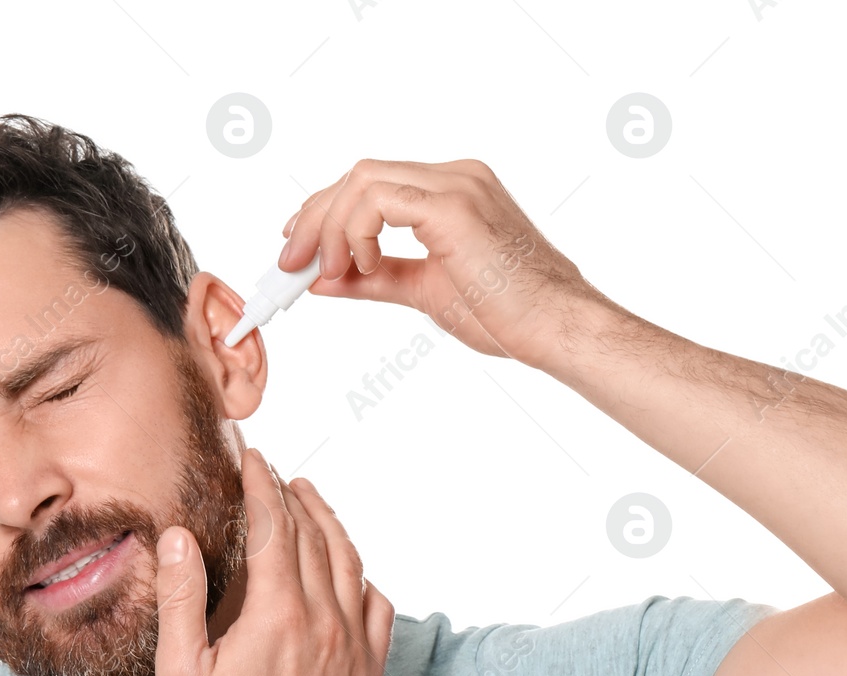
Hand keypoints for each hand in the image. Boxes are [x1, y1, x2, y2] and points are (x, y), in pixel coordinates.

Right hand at [154, 448, 393, 675]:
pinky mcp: (369, 675)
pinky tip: (349, 573)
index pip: (274, 527)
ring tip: (311, 503)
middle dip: (293, 498)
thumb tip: (179, 537)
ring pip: (351, 566)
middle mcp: (326, 625)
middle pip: (314, 538)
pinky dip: (362, 579)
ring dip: (331, 527)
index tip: (254, 459)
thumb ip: (182, 597)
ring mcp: (354, 650)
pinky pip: (377, 610)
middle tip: (277, 475)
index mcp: (278, 616)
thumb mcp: (180, 670)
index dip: (262, 486)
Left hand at [276, 158, 596, 365]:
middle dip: (314, 219)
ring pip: (362, 180)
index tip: (300, 252)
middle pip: (359, 175)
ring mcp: (455, 184)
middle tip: (290, 264)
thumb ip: (375, 279)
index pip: (370, 185)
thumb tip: (325, 280)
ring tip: (331, 273)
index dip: (325, 214)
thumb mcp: (425, 292)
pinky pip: (378, 198)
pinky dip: (353, 231)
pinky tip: (359, 266)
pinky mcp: (453, 204)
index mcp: (451, 191)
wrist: (556, 328)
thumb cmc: (510, 314)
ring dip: (330, 227)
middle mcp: (454, 176)